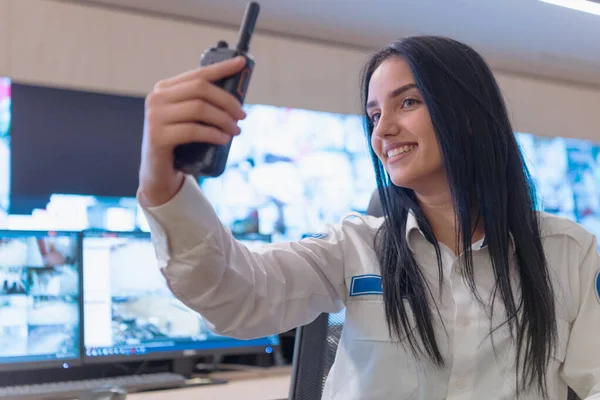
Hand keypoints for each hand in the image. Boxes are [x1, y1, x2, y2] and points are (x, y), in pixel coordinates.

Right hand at [138, 56, 246, 206]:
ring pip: (199, 108)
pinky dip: (213, 133)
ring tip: (236, 130)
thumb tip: (237, 99)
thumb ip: (202, 105)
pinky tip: (224, 139)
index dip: (221, 68)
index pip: (197, 73)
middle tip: (242, 115)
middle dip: (227, 101)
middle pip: (201, 89)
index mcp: (165, 88)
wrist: (159, 172)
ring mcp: (155, 116)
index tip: (241, 63)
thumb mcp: (189, 119)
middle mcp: (157, 98)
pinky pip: (193, 130)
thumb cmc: (180, 143)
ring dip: (224, 119)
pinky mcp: (158, 136)